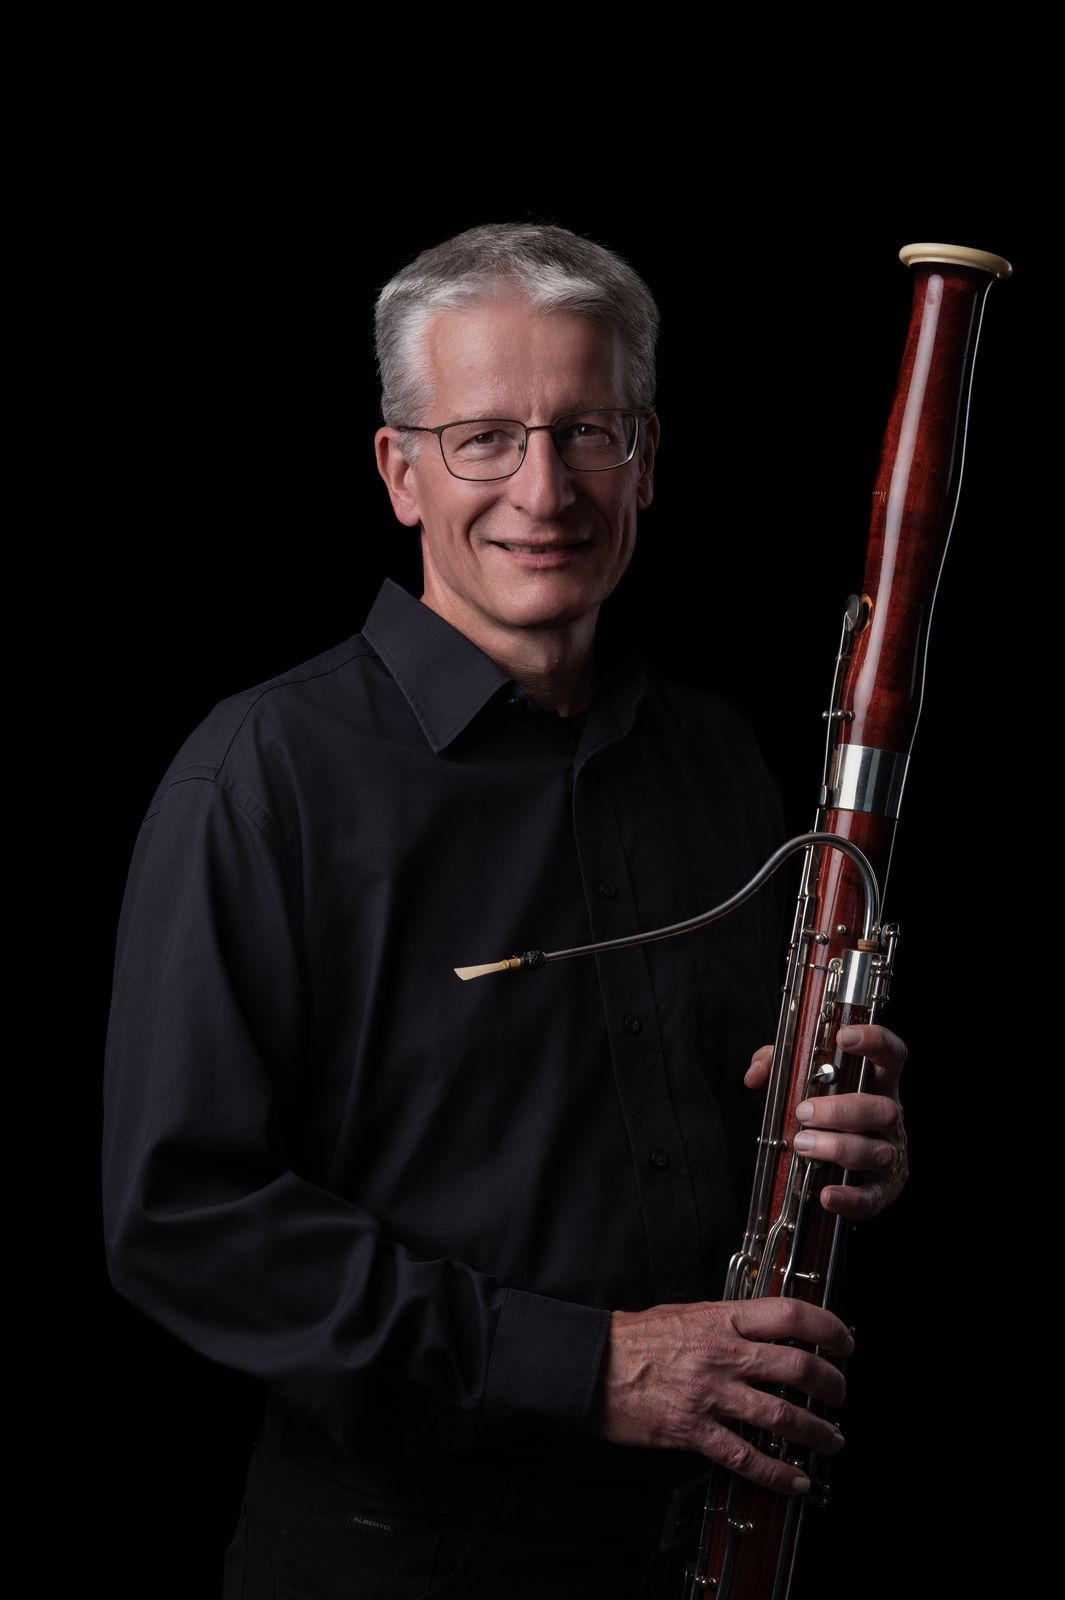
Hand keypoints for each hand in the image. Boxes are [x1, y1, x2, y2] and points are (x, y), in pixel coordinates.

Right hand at [588, 1298, 851, 1493]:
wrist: (590, 1365)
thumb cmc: (634, 1337)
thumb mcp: (686, 1313)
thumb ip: (727, 1321)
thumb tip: (765, 1328)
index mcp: (722, 1318)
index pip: (790, 1315)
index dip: (828, 1328)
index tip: (845, 1341)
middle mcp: (723, 1354)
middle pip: (798, 1366)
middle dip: (832, 1385)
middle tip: (841, 1394)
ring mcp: (710, 1394)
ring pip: (781, 1414)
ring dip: (816, 1431)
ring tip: (833, 1440)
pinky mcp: (694, 1430)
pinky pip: (745, 1456)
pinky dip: (777, 1473)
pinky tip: (796, 1481)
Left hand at [744, 1023, 907, 1219]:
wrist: (852, 1167)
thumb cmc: (829, 1114)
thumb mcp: (806, 1083)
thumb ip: (780, 1066)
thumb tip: (755, 1073)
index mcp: (877, 1085)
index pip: (891, 1055)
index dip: (875, 1042)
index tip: (845, 1037)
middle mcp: (890, 1118)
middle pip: (883, 1108)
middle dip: (841, 1110)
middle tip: (804, 1112)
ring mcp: (889, 1155)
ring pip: (876, 1151)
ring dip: (838, 1148)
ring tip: (802, 1145)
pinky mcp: (881, 1191)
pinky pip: (870, 1198)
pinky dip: (848, 1198)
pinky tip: (826, 1194)